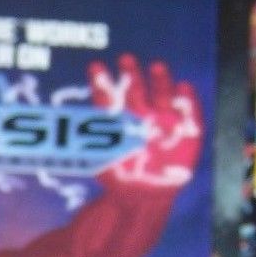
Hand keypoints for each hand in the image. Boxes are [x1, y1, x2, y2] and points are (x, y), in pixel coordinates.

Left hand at [88, 54, 202, 195]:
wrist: (145, 197)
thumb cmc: (120, 177)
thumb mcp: (102, 162)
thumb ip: (92, 146)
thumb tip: (66, 130)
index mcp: (120, 118)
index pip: (108, 97)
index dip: (101, 82)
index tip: (94, 67)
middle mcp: (142, 114)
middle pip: (136, 89)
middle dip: (131, 74)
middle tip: (125, 59)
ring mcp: (164, 120)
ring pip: (163, 94)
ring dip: (160, 80)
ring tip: (156, 66)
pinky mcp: (186, 130)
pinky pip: (189, 113)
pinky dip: (188, 101)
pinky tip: (184, 88)